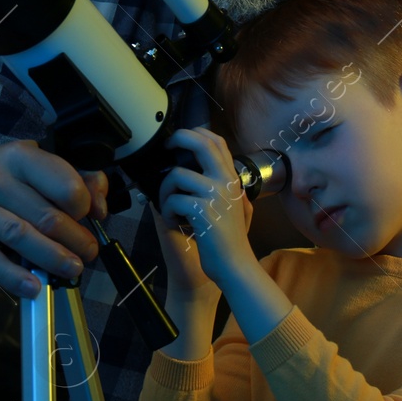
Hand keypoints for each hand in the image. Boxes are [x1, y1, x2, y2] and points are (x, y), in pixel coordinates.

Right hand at [0, 140, 108, 297]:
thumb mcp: (33, 165)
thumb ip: (73, 178)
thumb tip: (99, 206)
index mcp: (19, 156)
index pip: (62, 182)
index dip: (84, 205)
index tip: (90, 217)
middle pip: (45, 215)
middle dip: (75, 239)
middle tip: (88, 251)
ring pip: (21, 236)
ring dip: (53, 258)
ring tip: (72, 268)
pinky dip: (14, 277)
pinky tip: (33, 286)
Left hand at [156, 128, 254, 291]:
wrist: (235, 267)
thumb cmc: (230, 241)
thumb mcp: (236, 207)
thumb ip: (224, 188)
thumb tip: (198, 171)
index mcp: (232, 179)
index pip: (217, 142)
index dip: (196, 132)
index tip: (180, 139)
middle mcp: (227, 182)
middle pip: (201, 143)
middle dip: (179, 138)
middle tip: (167, 147)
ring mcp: (216, 195)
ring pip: (177, 175)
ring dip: (165, 192)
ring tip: (170, 208)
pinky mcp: (202, 211)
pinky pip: (174, 200)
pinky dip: (168, 213)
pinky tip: (175, 224)